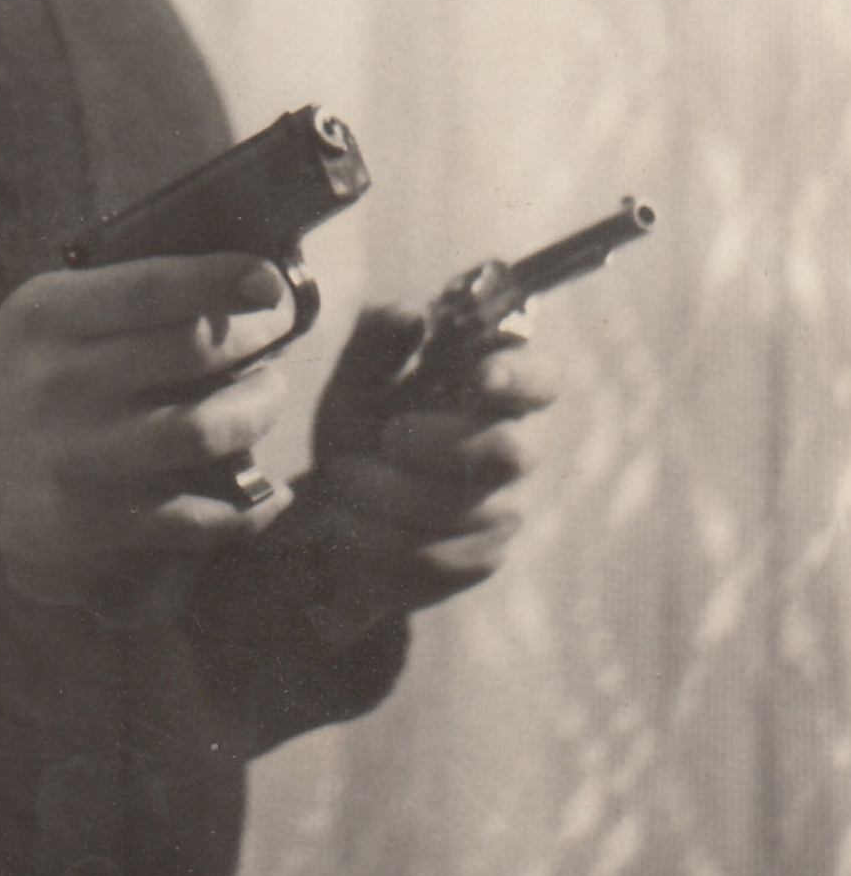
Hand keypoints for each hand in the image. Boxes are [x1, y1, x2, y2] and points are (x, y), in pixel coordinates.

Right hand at [0, 254, 300, 608]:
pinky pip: (191, 520)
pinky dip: (248, 511)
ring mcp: (73, 456)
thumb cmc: (26, 372)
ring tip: (265, 399)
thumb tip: (248, 289)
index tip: (271, 285)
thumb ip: (125, 295)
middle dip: (256, 343)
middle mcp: (59, 382)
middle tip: (271, 344)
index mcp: (50, 316)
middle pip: (192, 351)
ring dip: (257, 412)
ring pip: (200, 431)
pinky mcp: (86, 523)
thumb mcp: (47, 309)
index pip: (152, 288)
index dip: (223, 281)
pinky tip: (268, 496)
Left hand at [297, 304, 555, 640]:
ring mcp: (501, 511)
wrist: (334, 509)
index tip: (482, 376)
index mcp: (497, 392)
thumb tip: (409, 314)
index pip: (541, 379)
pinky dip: (377, 543)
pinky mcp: (476, 561)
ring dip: (385, 497)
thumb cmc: (362, 426)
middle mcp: (514, 451)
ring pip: (462, 513)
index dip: (520, 377)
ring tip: (341, 479)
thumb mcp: (357, 379)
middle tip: (385, 437)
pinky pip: (436, 561)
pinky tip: (345, 525)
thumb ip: (377, 342)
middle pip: (507, 453)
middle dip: (437, 445)